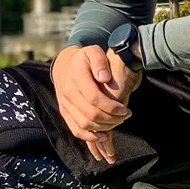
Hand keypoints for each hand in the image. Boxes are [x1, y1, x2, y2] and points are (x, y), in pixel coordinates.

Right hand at [52, 43, 135, 163]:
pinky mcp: (64, 112)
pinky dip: (90, 136)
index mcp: (76, 77)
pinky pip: (75, 129)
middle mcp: (68, 92)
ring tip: (117, 123)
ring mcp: (65, 104)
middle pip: (91, 114)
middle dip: (111, 119)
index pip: (95, 98)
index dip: (112, 107)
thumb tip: (104, 78)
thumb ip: (100, 62)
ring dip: (103, 128)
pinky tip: (103, 136)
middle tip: (125, 117)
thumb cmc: (85, 59)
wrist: (64, 65)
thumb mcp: (93, 52)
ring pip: (84, 124)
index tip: (126, 110)